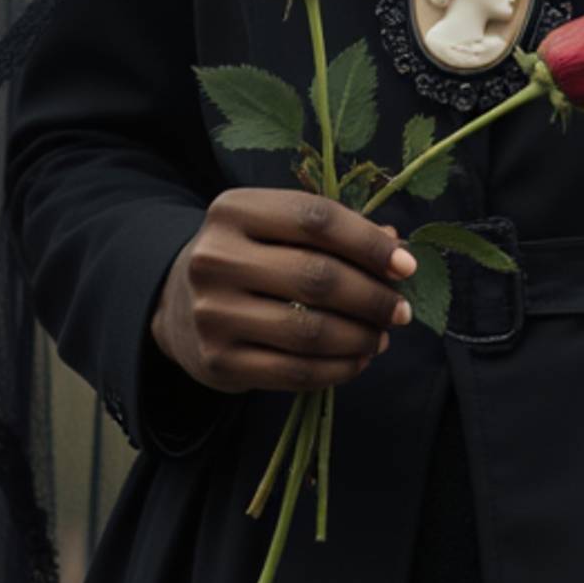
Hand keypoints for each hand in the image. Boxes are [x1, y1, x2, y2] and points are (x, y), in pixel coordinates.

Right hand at [150, 187, 417, 396]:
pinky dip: (338, 369)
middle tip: (400, 311)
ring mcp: (212, 313)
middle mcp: (216, 258)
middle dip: (372, 298)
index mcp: (235, 210)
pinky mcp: (218, 362)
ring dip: (360, 337)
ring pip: (309, 331)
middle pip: (317, 278)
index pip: (316, 219)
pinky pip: (295, 371)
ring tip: (381, 336)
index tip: (406, 266)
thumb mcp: (279, 230)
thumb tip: (397, 250)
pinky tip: (357, 359)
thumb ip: (336, 234)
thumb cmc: (249, 257)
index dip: (369, 244)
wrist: (177, 305)